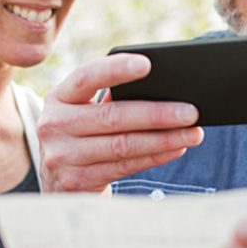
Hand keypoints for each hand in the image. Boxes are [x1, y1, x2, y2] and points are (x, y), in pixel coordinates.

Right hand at [37, 52, 203, 193]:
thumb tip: (163, 91)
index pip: (86, 77)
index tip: (147, 64)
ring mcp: (62, 157)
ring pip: (123, 145)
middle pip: (112, 116)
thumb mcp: (84, 114)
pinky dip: (155, 156)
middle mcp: (54, 125)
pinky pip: (124, 166)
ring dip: (164, 139)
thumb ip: (110, 100)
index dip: (115, 69)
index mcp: (59, 97)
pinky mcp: (77, 182)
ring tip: (192, 133)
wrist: (59, 183)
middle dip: (156, 113)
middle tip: (191, 111)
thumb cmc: (83, 137)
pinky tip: (176, 148)